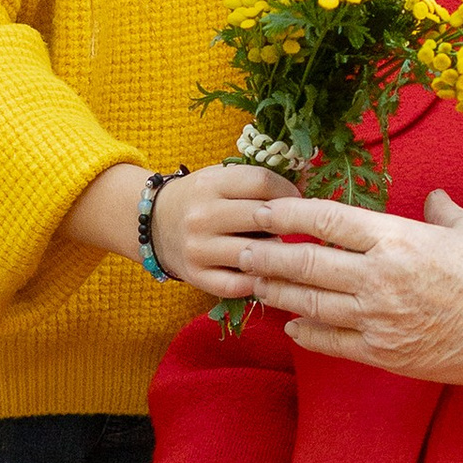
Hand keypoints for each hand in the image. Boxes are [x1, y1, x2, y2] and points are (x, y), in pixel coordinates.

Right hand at [144, 157, 297, 297]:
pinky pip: (237, 285)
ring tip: (282, 249)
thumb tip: (309, 180)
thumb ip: (259, 180)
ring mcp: (198, 248)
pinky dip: (258, 281)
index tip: (299, 199)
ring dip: (276, 253)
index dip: (289, 190)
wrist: (153, 223)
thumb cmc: (201, 198)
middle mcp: (202, 216)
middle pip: (261, 218)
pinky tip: (267, 272)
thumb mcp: (222, 178)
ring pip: (253, 253)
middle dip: (287, 222)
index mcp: (211, 184)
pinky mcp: (196, 276)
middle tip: (299, 226)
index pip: (261, 182)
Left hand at [235, 188, 462, 443]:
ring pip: (309, 302)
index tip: (263, 207)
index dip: (288, 212)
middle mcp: (379, 277)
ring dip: (276, 292)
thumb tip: (433, 198)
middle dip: (265, 254)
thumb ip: (443, 212)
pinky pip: (330, 342)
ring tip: (253, 282)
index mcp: (398, 238)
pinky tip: (291, 324)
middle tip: (240, 247)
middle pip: (304, 262)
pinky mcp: (384, 354)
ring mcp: (378, 319)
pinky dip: (305, 332)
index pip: (327, 219)